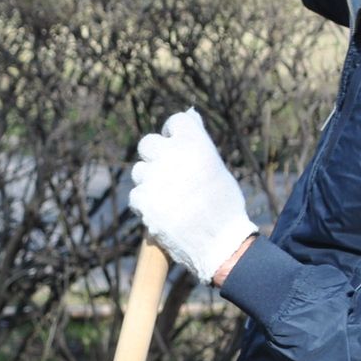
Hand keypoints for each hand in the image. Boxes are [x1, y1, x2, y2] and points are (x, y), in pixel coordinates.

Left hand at [128, 109, 255, 283]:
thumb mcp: (217, 168)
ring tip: (171, 199)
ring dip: (150, 181)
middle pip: (147, 143)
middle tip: (167, 172)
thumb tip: (189, 116)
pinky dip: (146, 203)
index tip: (177, 145)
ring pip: (139, 171)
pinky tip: (163, 212)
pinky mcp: (142, 200)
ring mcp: (154, 177)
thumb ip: (198, 145)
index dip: (174, 134)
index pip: (175, 122)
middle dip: (155, 155)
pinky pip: (136, 195)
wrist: (220, 244)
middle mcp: (172, 155)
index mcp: (195, 143)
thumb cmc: (224, 206)